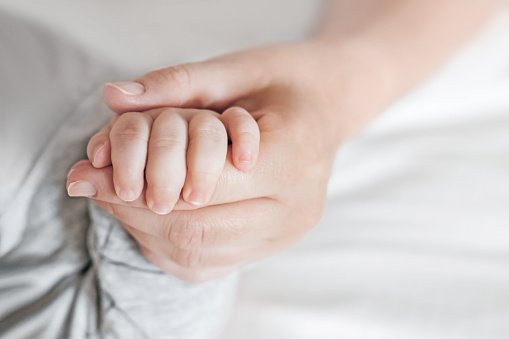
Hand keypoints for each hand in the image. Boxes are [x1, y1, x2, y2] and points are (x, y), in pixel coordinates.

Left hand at [68, 42, 386, 281]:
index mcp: (292, 157)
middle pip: (195, 230)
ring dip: (145, 230)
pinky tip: (150, 214)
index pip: (200, 186)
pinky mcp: (273, 246)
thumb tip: (114, 98)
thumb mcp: (237, 68)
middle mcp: (294, 209)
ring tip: (119, 196)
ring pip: (197, 255)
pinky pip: (207, 264)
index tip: (90, 168)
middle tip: (94, 184)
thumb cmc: (286, 81)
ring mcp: (285, 235)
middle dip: (134, 210)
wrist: (329, 105)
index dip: (137, 180)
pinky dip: (166, 244)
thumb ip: (178, 84)